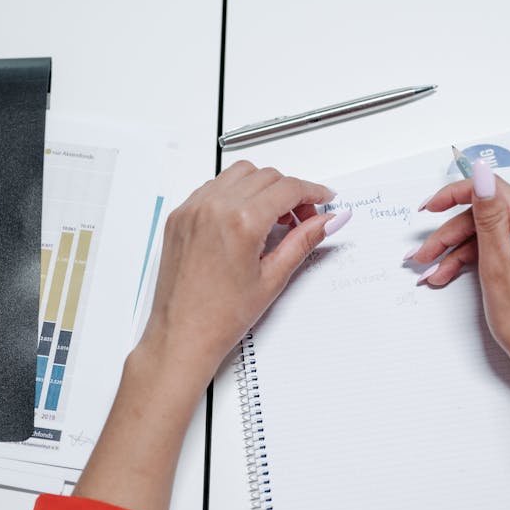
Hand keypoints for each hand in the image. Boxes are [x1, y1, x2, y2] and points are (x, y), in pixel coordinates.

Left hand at [139, 160, 343, 385]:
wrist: (181, 335)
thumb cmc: (220, 317)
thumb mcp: (272, 278)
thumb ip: (304, 240)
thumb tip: (329, 220)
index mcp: (240, 222)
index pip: (287, 188)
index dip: (312, 191)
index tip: (323, 199)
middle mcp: (213, 208)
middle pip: (266, 176)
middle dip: (289, 191)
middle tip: (301, 218)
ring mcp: (193, 209)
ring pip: (238, 174)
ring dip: (262, 187)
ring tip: (272, 219)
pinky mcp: (179, 216)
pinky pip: (213, 187)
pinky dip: (234, 193)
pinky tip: (244, 219)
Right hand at [411, 161, 509, 401]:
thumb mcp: (498, 270)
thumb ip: (489, 218)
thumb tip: (481, 174)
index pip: (493, 191)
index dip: (455, 195)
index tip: (427, 208)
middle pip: (490, 214)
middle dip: (452, 234)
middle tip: (423, 256)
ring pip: (494, 231)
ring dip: (460, 249)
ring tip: (433, 272)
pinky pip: (506, 244)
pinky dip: (479, 257)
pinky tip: (452, 273)